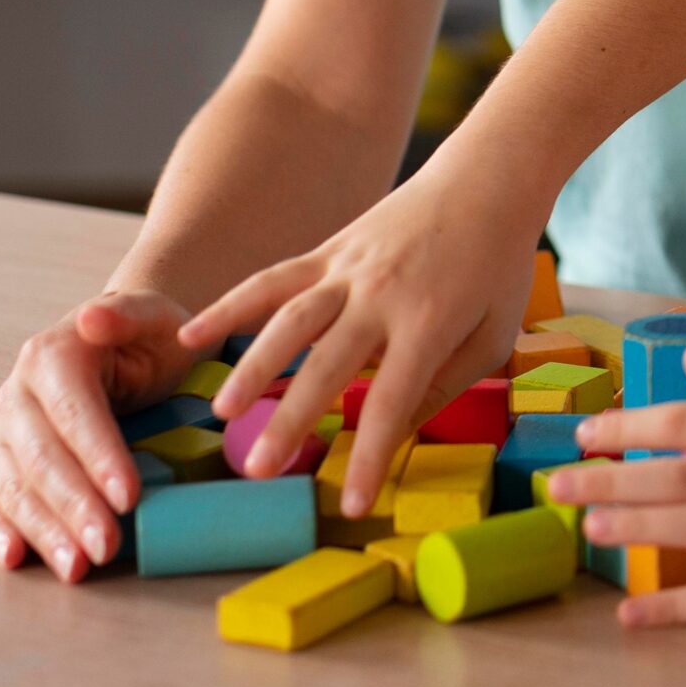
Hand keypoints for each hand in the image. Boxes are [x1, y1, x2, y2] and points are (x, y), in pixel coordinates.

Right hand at [0, 290, 193, 579]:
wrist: (127, 344)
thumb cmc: (149, 335)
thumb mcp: (153, 315)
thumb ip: (126, 314)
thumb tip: (91, 316)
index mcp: (51, 356)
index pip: (73, 412)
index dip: (98, 456)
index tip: (128, 495)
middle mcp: (18, 397)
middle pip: (42, 459)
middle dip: (75, 506)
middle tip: (109, 546)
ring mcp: (6, 434)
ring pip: (19, 487)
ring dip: (46, 531)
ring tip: (77, 567)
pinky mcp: (5, 463)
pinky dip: (2, 531)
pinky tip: (16, 558)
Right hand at [175, 152, 545, 514]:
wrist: (486, 181)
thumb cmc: (497, 266)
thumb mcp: (492, 336)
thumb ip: (444, 385)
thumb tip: (397, 431)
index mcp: (427, 323)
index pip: (393, 401)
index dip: (368, 456)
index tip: (349, 505)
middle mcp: (380, 295)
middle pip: (327, 363)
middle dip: (291, 418)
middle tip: (257, 470)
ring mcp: (348, 268)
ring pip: (289, 318)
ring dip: (251, 364)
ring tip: (221, 412)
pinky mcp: (328, 250)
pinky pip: (271, 279)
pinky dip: (229, 305)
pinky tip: (188, 334)